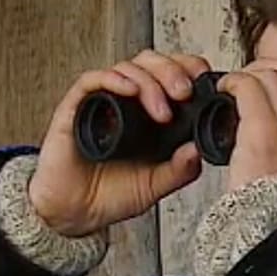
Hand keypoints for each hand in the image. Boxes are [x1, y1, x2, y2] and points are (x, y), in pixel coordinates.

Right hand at [28, 51, 210, 236]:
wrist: (74, 213)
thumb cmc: (109, 195)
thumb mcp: (155, 185)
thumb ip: (180, 170)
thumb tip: (197, 149)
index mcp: (149, 114)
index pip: (170, 73)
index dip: (187, 68)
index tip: (203, 80)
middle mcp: (126, 102)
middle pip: (151, 63)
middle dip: (172, 71)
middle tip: (184, 93)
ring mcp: (102, 102)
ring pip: (127, 67)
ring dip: (149, 81)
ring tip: (161, 110)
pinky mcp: (76, 107)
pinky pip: (93, 79)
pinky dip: (114, 79)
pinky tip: (130, 90)